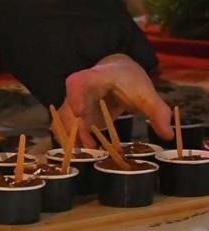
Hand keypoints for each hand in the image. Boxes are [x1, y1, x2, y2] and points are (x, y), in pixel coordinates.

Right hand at [56, 53, 172, 144]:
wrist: (116, 74)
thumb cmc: (129, 81)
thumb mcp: (146, 93)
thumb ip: (158, 112)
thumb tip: (168, 135)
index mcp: (94, 78)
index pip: (77, 82)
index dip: (75, 97)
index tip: (80, 113)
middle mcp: (76, 91)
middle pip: (67, 108)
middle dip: (75, 130)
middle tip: (91, 149)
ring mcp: (71, 104)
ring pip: (62, 122)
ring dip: (71, 140)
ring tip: (88, 156)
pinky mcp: (73, 116)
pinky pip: (65, 129)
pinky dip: (72, 143)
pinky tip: (86, 154)